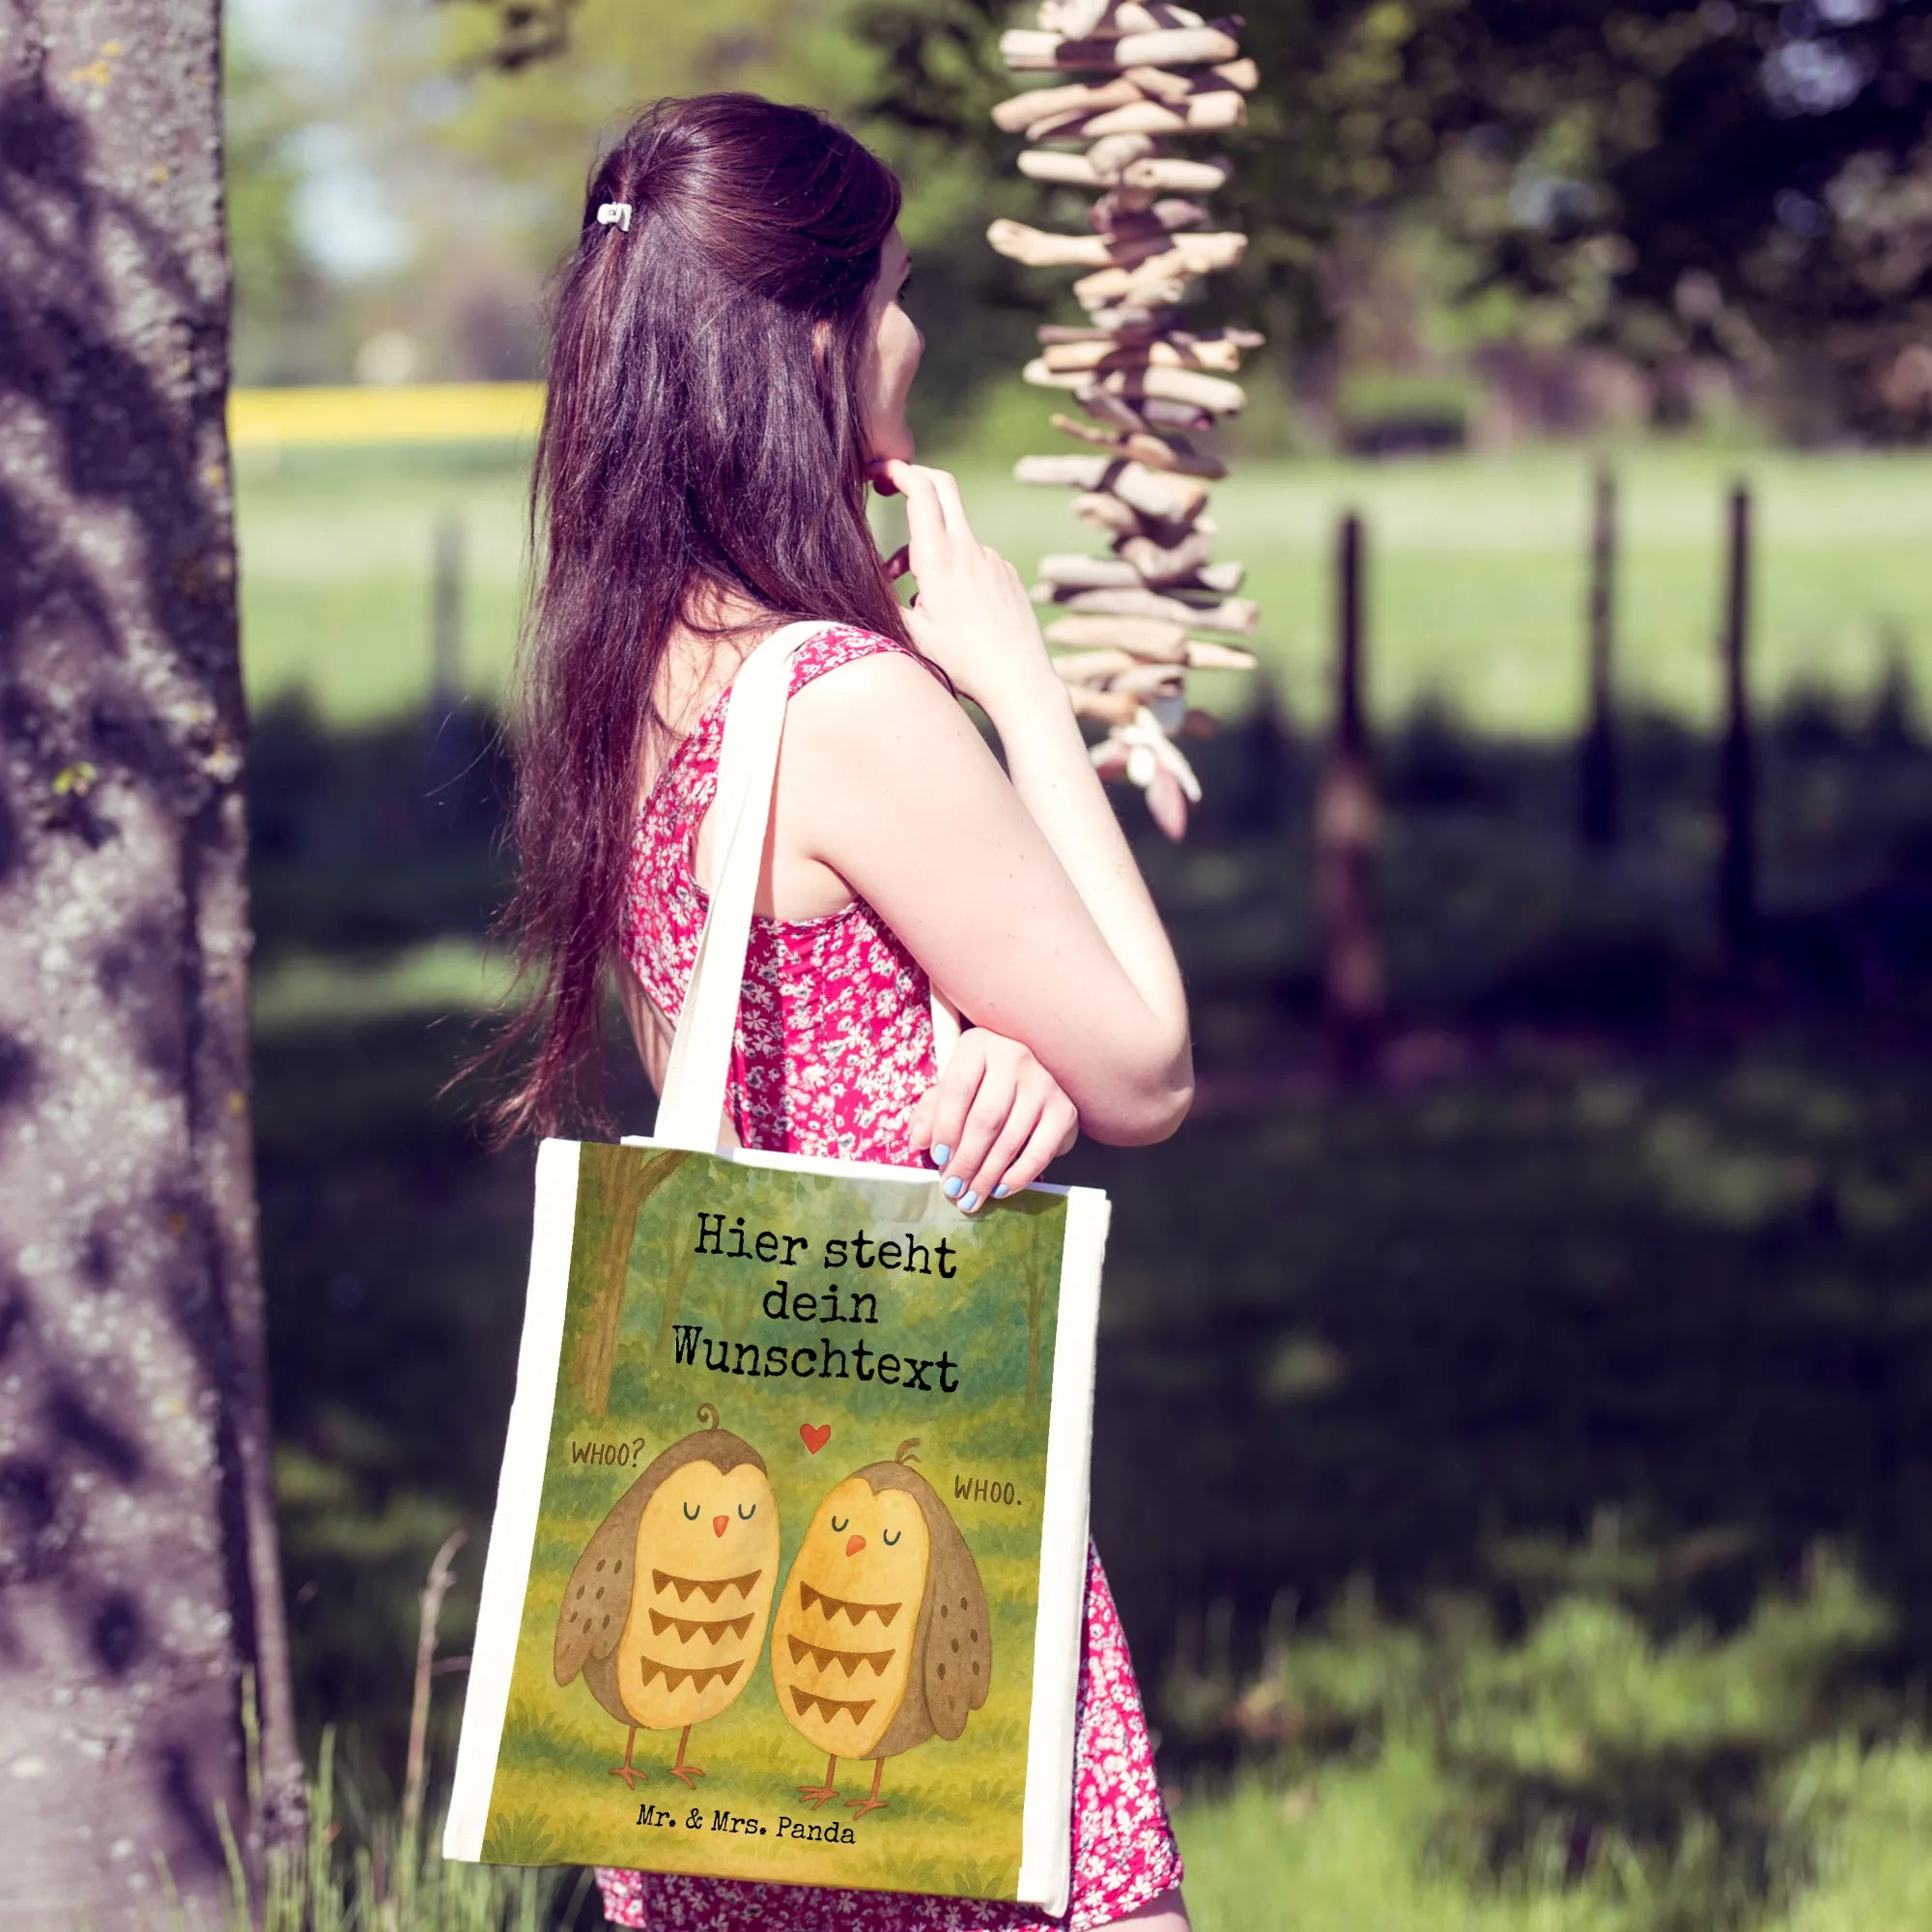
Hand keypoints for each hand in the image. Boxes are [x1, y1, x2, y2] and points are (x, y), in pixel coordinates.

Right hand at [869, 457, 1055, 715]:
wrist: (1020, 680)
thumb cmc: (963, 662)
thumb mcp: (911, 634)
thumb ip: (885, 598)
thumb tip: (867, 577)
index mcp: (940, 558)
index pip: (921, 490)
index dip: (898, 471)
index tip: (878, 470)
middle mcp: (969, 549)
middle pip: (943, 487)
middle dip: (915, 478)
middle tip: (891, 486)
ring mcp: (992, 558)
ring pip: (953, 533)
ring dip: (927, 547)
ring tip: (912, 593)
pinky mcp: (1006, 572)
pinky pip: (973, 558)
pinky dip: (952, 568)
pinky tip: (951, 608)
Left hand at [906, 1026, 1078, 1213]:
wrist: (1029, 1083)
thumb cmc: (979, 1087)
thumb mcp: (949, 1091)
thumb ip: (930, 1112)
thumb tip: (921, 1139)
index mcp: (978, 1045)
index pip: (957, 1088)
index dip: (945, 1127)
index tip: (938, 1158)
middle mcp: (1014, 1057)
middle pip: (986, 1118)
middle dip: (966, 1160)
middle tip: (952, 1188)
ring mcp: (1043, 1083)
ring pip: (1011, 1138)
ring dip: (987, 1175)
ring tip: (970, 1198)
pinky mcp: (1064, 1110)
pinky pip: (1040, 1151)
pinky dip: (1019, 1176)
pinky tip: (1000, 1189)